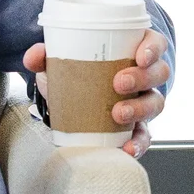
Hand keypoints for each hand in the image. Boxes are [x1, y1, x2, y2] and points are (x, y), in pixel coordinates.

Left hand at [22, 28, 171, 157]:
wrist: (78, 102)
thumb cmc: (80, 73)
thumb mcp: (65, 61)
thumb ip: (47, 56)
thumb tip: (33, 57)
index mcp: (135, 51)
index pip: (155, 44)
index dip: (152, 49)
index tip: (139, 56)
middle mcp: (146, 76)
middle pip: (160, 73)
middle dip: (143, 78)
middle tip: (119, 83)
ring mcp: (145, 102)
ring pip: (156, 103)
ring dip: (140, 108)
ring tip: (118, 114)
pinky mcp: (138, 127)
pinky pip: (146, 136)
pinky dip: (138, 143)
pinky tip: (126, 148)